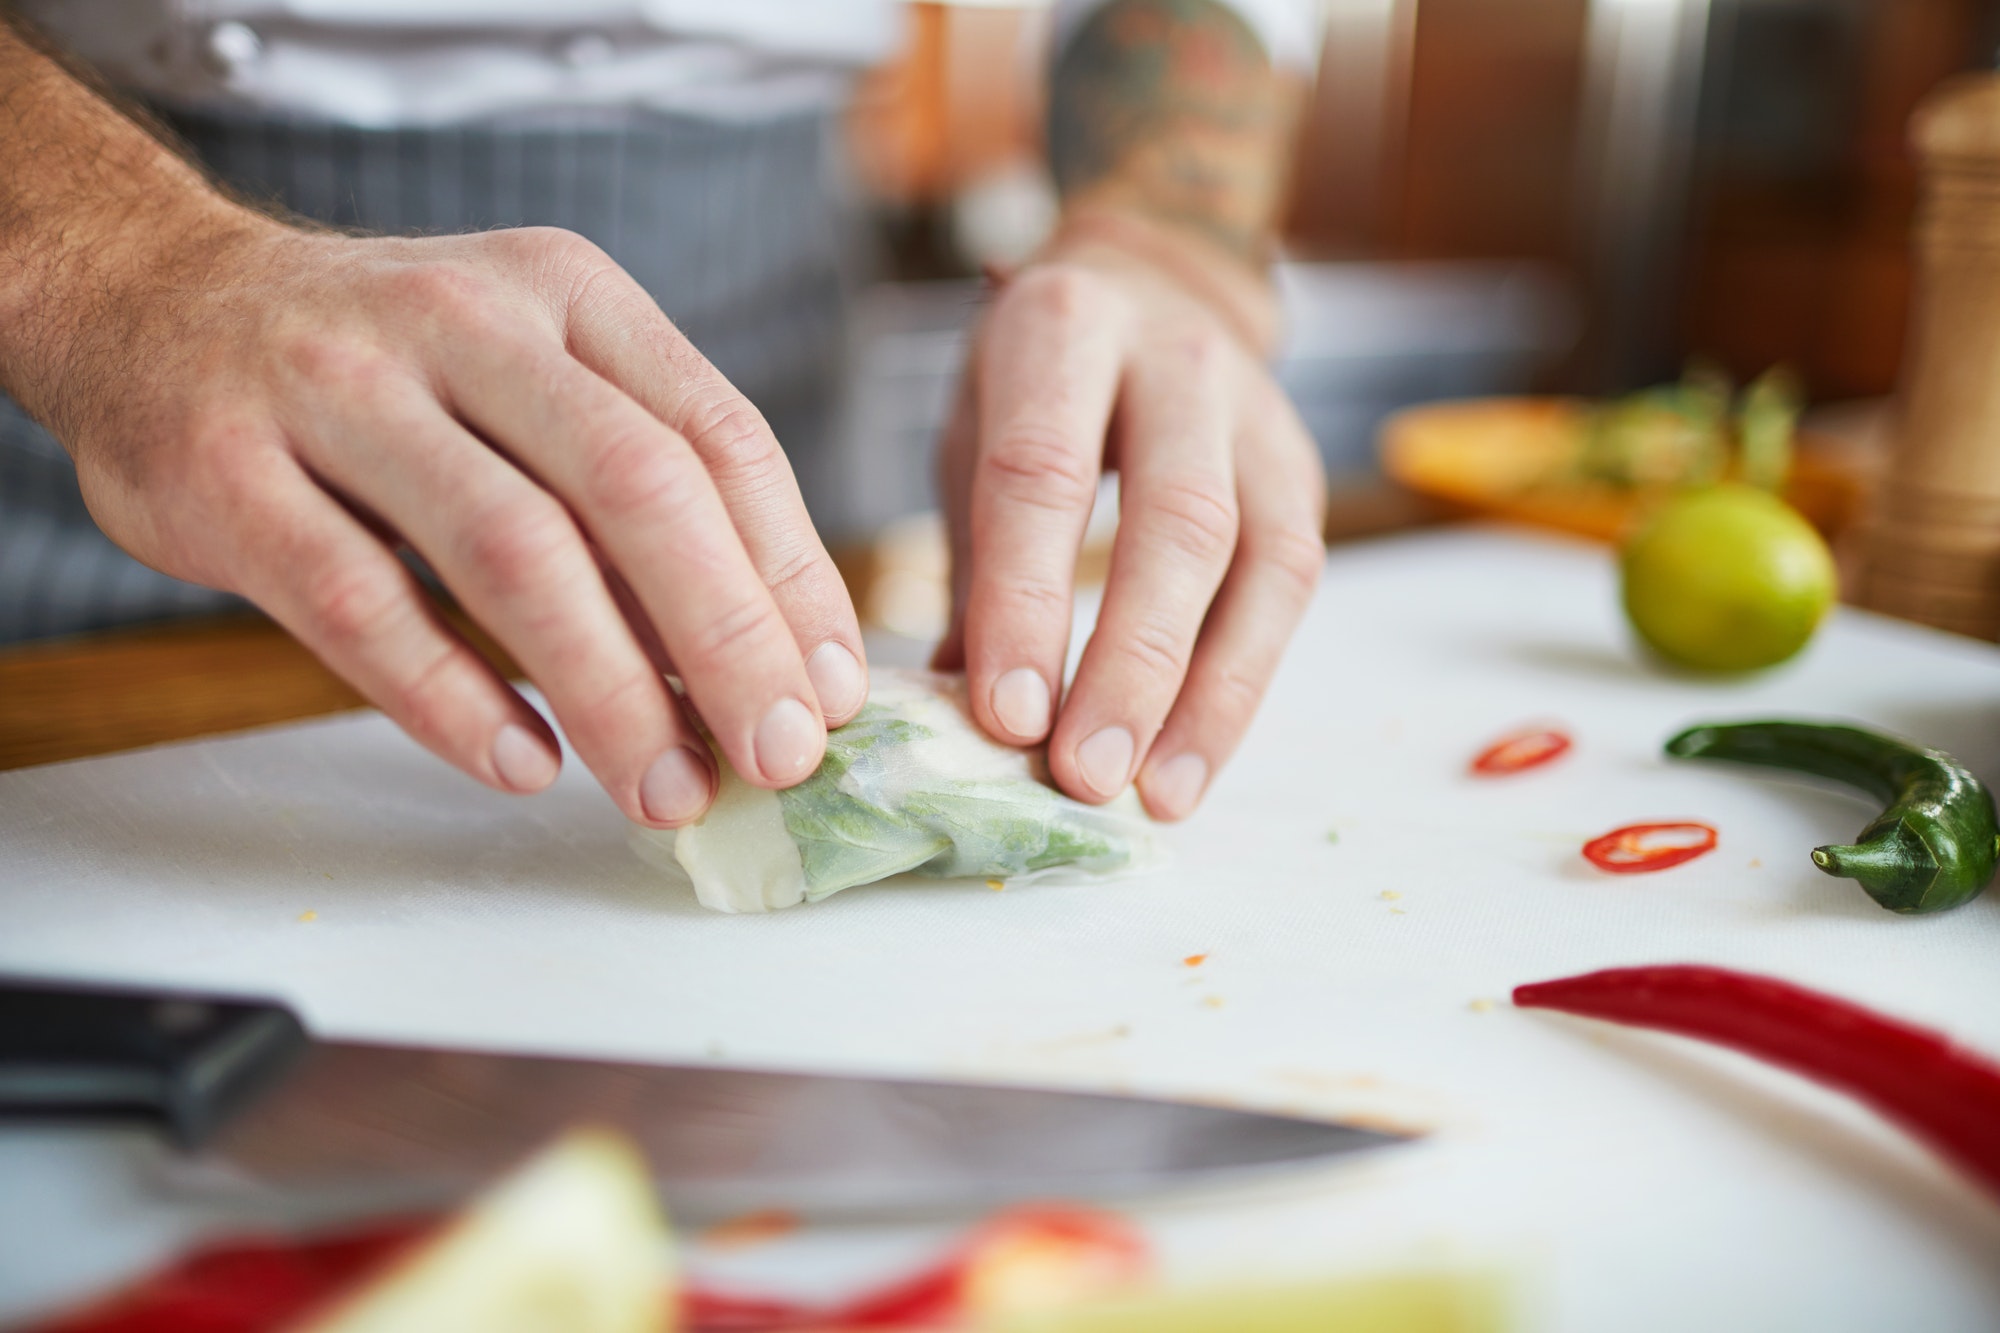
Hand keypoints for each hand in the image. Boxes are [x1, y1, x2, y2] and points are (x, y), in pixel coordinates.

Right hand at [51, 218, 866, 825]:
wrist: (150, 297)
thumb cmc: (387, 368)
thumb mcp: (532, 371)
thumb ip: (641, 489)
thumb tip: (767, 657)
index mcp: (566, 294)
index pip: (718, 436)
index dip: (791, 574)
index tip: (830, 691)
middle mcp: (462, 320)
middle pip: (634, 487)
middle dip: (725, 638)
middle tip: (776, 757)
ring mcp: (335, 389)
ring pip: (510, 550)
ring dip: (607, 690)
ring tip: (665, 790)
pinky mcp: (228, 476)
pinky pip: (360, 605)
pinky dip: (453, 699)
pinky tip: (525, 765)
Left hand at [934, 214, 1326, 820]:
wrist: (1154, 288)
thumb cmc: (1039, 385)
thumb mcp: (975, 434)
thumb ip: (973, 566)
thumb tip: (950, 721)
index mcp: (1064, 331)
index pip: (1044, 473)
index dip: (1027, 599)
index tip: (1005, 717)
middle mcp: (1176, 364)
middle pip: (1176, 522)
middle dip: (1130, 663)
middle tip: (1084, 776)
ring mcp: (1257, 416)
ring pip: (1257, 562)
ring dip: (1205, 695)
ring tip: (1152, 796)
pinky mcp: (1301, 472)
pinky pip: (1290, 588)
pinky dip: (1241, 690)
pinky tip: (1190, 766)